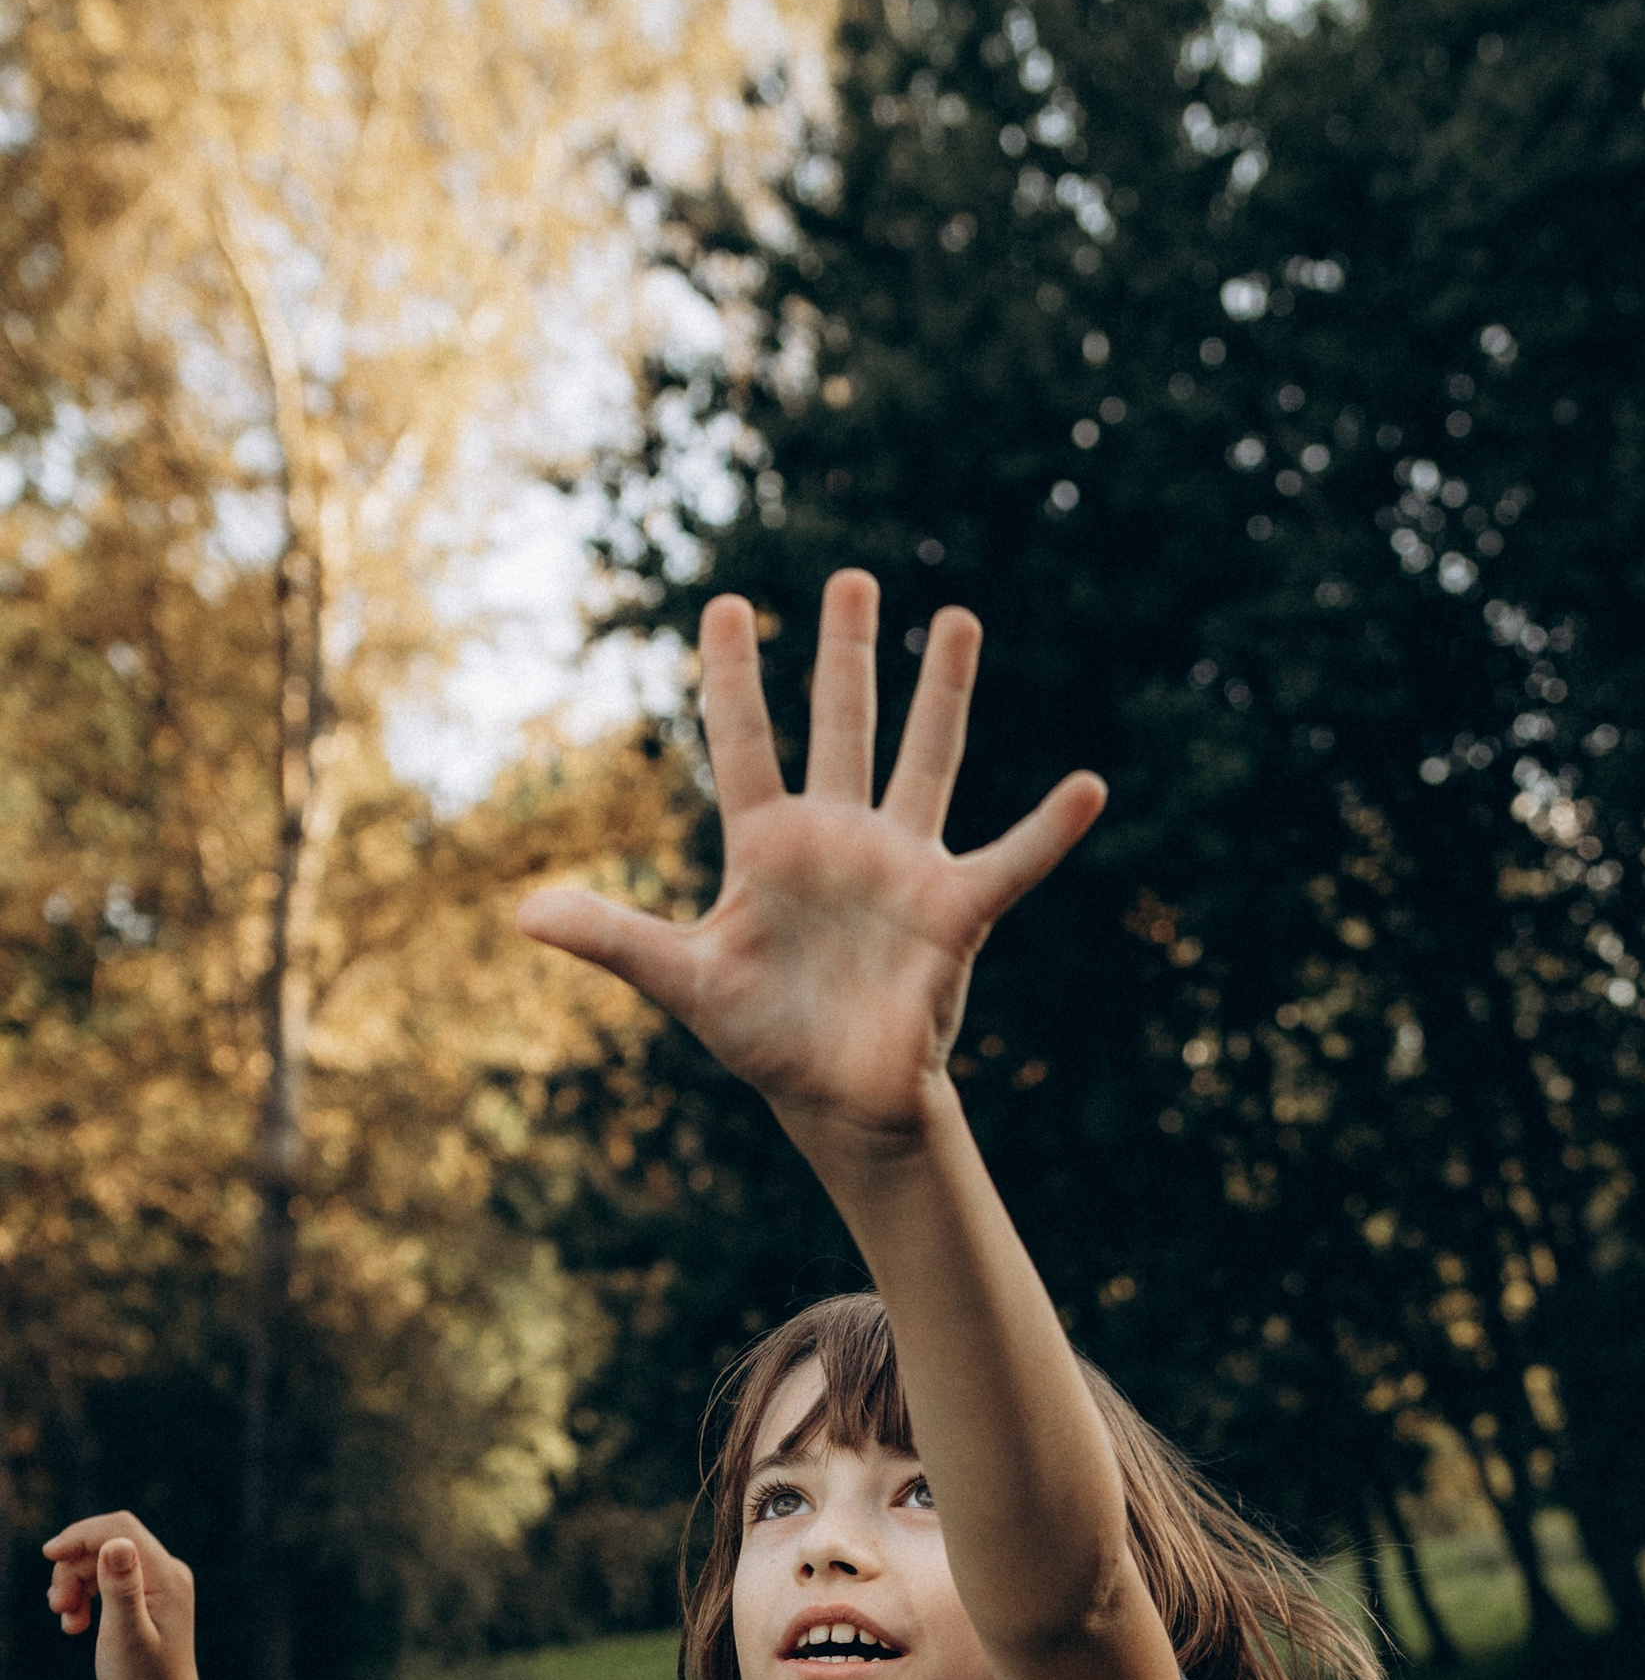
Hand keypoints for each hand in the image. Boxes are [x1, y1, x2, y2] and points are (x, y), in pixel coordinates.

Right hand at [42, 1511, 208, 1679]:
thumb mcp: (126, 1635)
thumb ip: (120, 1589)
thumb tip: (115, 1543)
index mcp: (167, 1576)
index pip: (119, 1529)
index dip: (81, 1535)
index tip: (49, 1556)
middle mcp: (166, 1574)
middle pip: (104, 1544)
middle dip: (72, 1569)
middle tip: (57, 1606)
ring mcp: (156, 1587)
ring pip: (98, 1564)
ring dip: (72, 1586)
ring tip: (67, 1621)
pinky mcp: (142, 1601)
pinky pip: (102, 1583)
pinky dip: (82, 1599)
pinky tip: (74, 1626)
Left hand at [518, 573, 1104, 1157]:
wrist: (838, 1102)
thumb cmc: (761, 1038)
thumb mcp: (680, 980)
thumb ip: (612, 936)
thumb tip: (522, 912)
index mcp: (767, 844)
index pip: (743, 739)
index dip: (733, 675)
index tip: (727, 604)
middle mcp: (837, 838)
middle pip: (841, 724)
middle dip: (846, 651)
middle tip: (850, 576)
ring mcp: (900, 867)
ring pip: (925, 760)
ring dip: (943, 693)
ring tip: (958, 618)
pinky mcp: (952, 911)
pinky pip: (1010, 861)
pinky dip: (1048, 830)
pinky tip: (1088, 787)